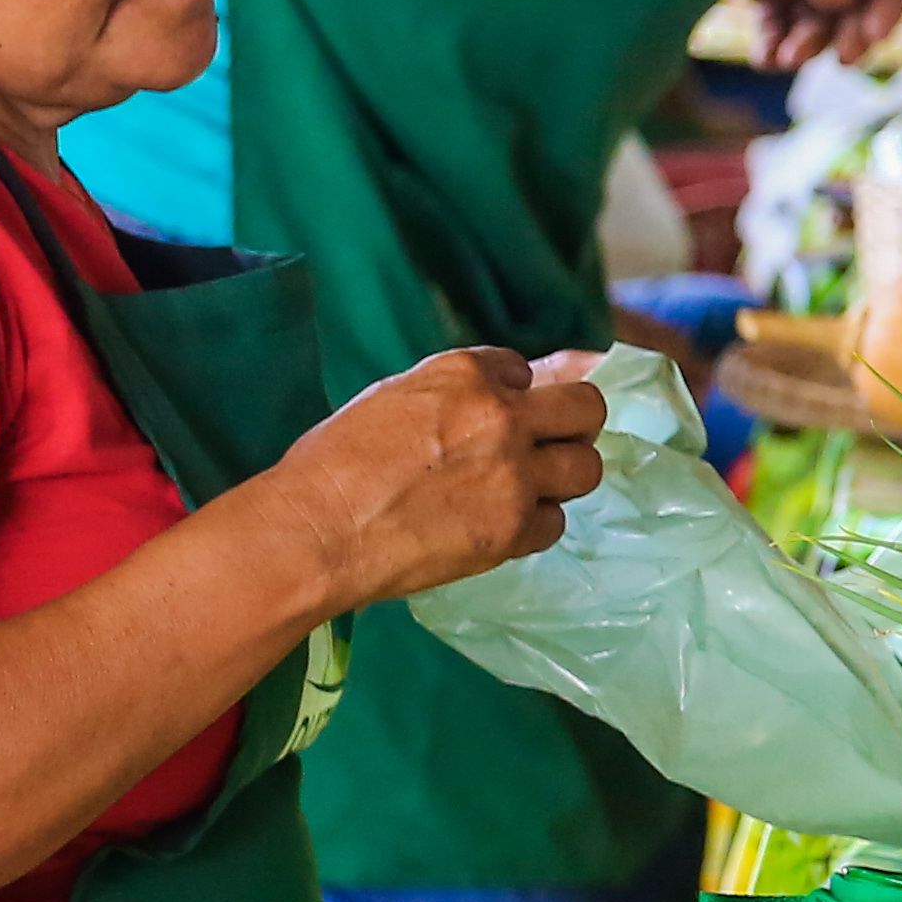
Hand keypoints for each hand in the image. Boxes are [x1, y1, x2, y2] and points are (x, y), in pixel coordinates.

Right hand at [263, 348, 607, 607]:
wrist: (314, 532)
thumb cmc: (330, 466)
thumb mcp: (391, 399)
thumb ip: (450, 395)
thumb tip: (494, 396)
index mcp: (466, 373)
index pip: (524, 369)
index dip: (514, 395)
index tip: (497, 416)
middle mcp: (502, 414)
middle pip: (587, 408)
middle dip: (570, 426)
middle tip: (547, 447)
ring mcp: (514, 472)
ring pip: (585, 467)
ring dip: (562, 478)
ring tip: (527, 492)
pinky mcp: (514, 527)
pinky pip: (555, 522)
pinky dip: (532, 527)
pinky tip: (499, 528)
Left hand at [752, 0, 901, 69]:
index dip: (886, 5)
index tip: (874, 35)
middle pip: (856, 4)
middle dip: (850, 33)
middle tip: (844, 55)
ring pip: (816, 21)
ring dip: (809, 44)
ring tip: (790, 58)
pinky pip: (777, 25)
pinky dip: (774, 44)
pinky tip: (769, 59)